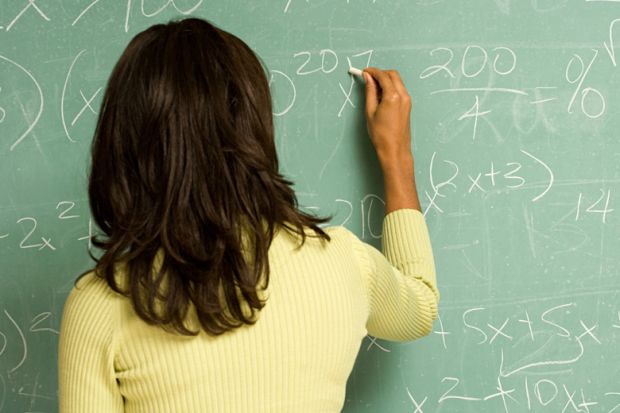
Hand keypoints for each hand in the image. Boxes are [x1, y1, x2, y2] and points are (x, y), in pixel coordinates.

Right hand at [362, 67, 419, 212]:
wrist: (394, 149)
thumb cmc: (381, 134)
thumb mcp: (370, 111)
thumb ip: (370, 91)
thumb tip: (368, 78)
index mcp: (393, 96)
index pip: (383, 76)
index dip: (372, 71)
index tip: (364, 72)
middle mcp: (403, 96)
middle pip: (392, 75)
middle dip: (380, 73)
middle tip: (368, 79)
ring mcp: (407, 100)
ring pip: (397, 81)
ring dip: (386, 80)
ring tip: (373, 90)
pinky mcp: (408, 105)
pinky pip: (399, 89)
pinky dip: (390, 87)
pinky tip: (381, 97)